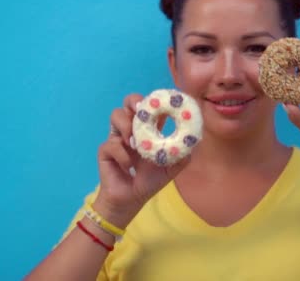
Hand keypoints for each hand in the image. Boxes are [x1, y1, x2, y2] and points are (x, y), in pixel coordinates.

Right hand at [94, 94, 189, 227]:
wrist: (132, 199)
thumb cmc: (150, 181)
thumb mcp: (171, 168)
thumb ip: (182, 155)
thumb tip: (193, 141)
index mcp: (148, 129)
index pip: (149, 106)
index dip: (154, 100)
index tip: (162, 102)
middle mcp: (131, 129)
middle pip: (129, 102)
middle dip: (134, 101)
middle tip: (141, 111)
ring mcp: (117, 137)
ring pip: (116, 114)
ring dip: (126, 125)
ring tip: (134, 143)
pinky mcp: (105, 150)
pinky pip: (110, 143)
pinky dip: (122, 154)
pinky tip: (129, 166)